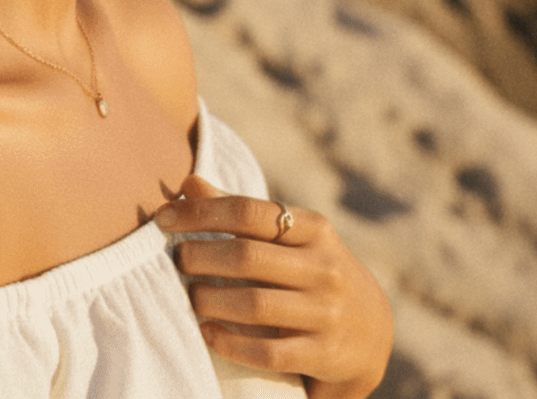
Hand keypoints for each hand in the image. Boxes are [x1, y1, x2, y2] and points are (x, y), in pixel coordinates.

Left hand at [155, 176, 391, 398]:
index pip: (247, 212)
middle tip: (176, 260)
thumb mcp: (290, 237)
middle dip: (201, 257)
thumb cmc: (311, 270)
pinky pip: (268, 353)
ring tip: (189, 297)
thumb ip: (240, 213)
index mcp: (314, 229)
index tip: (164, 219)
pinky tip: (207, 332)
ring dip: (211, 300)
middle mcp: (325, 268)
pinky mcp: (324, 354)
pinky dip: (230, 343)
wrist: (371, 331)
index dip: (200, 213)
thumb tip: (187, 182)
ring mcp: (327, 313)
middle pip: (247, 258)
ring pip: (254, 306)